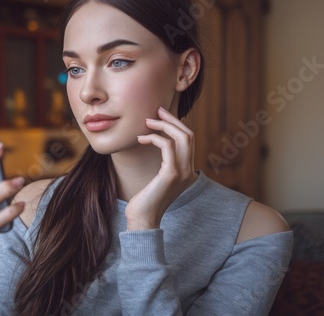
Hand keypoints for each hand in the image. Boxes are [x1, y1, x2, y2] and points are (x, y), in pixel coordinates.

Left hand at [125, 107, 196, 229]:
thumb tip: (154, 144)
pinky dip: (155, 138)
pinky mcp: (171, 175)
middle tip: (156, 111)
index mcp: (187, 171)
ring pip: (182, 137)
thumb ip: (162, 165)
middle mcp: (188, 171)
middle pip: (188, 135)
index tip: (161, 115)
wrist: (142, 220)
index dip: (176, 124)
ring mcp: (182, 173)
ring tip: (147, 122)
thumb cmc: (145, 200)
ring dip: (163, 125)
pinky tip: (141, 138)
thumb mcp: (157, 179)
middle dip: (172, 120)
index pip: (188, 140)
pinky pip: (168, 146)